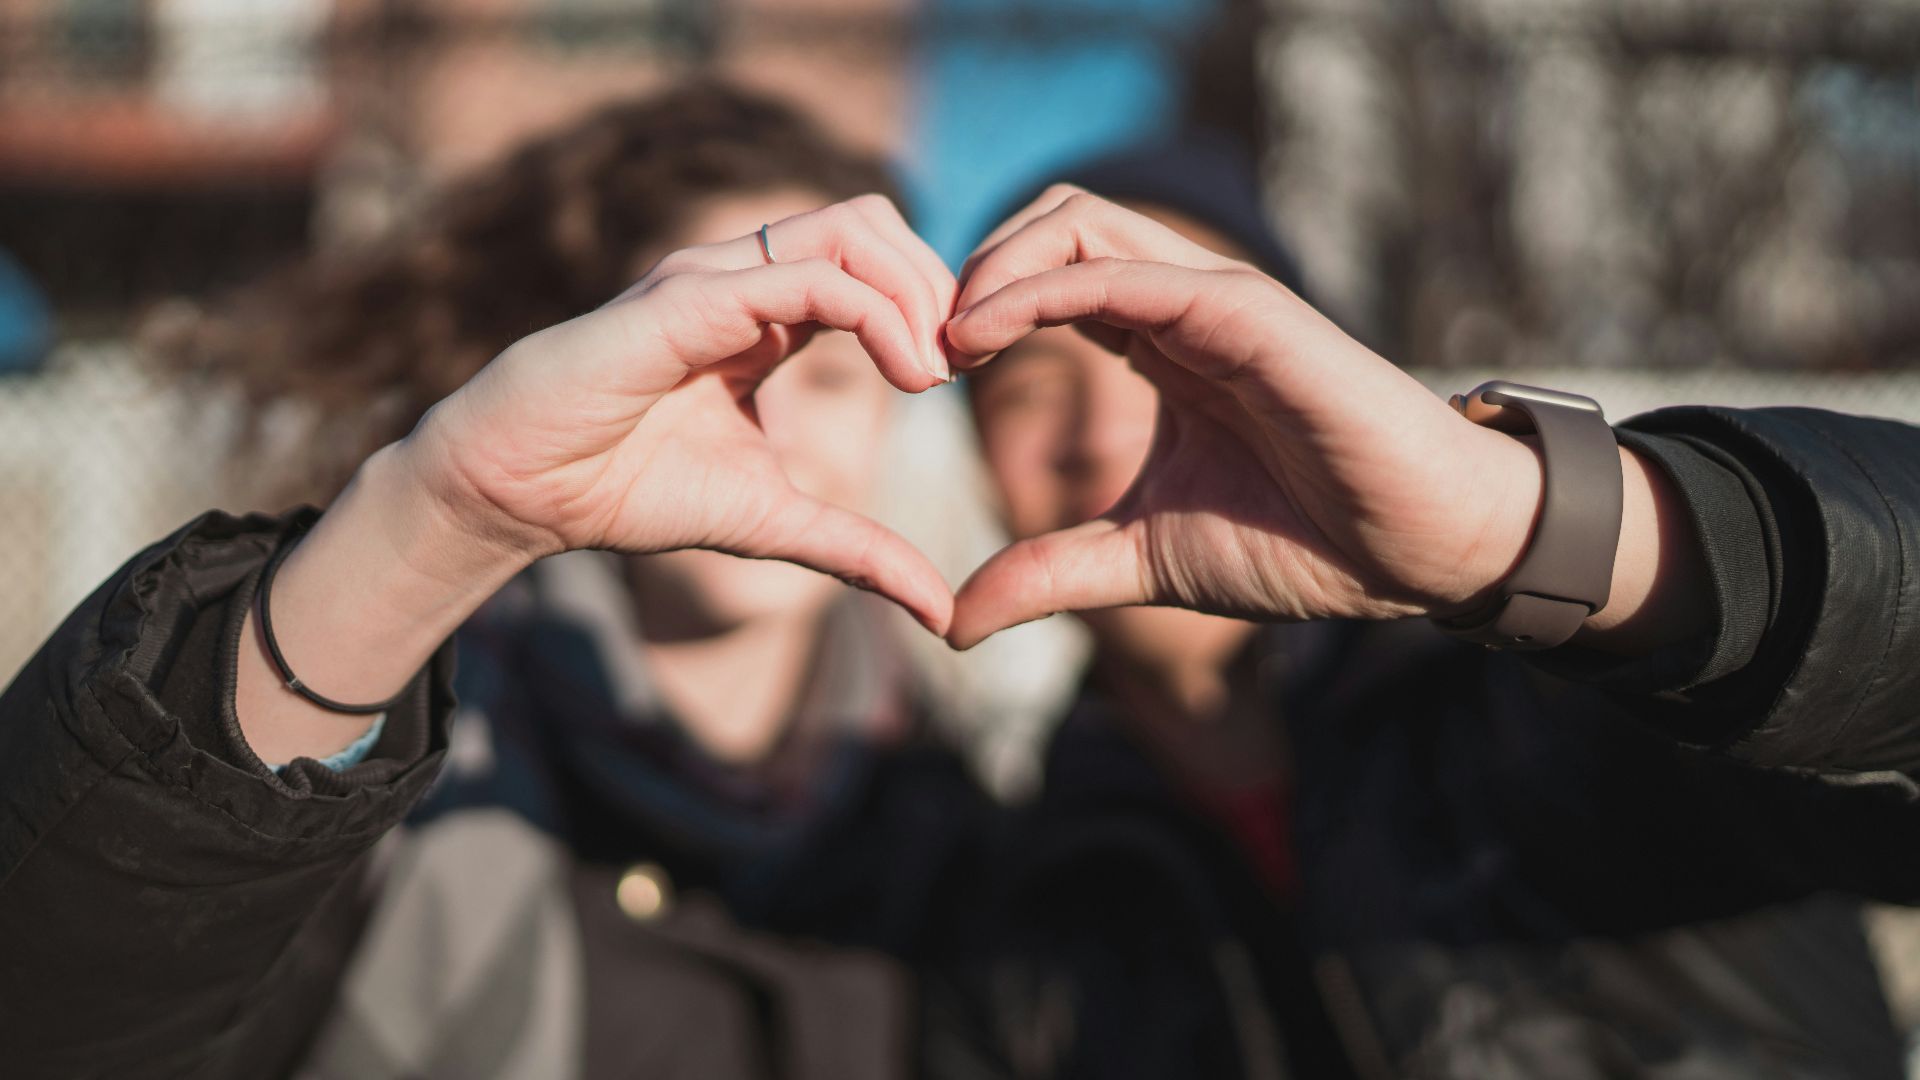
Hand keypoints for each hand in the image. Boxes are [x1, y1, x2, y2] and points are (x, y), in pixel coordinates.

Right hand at [407, 194, 957, 631]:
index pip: (874, 262)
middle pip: (875, 221)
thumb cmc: (626, 491)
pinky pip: (807, 277)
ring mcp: (715, 278)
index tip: (965, 375)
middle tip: (964, 363)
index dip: (932, 305)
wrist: (519, 493)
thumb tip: (941, 613)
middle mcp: (743, 278)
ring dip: (915, 290)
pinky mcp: (689, 299)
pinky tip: (905, 375)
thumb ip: (857, 551)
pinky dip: (876, 314)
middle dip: (937, 283)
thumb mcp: (772, 523)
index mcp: (765, 314)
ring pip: (851, 228)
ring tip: (935, 370)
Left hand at [942, 187, 1545, 648]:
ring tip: (945, 338)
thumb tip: (952, 621)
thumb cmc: (1304, 544)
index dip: (974, 308)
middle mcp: (1182, 305)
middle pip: (1054, 221)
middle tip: (921, 347)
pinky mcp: (1246, 313)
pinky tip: (986, 336)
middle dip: (972, 266)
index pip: (1047, 276)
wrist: (1416, 555)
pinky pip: (1126, 273)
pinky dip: (1042, 288)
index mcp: (1160, 344)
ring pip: (1081, 221)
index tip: (920, 374)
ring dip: (994, 264)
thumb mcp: (1142, 560)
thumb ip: (1050, 573)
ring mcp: (1215, 300)